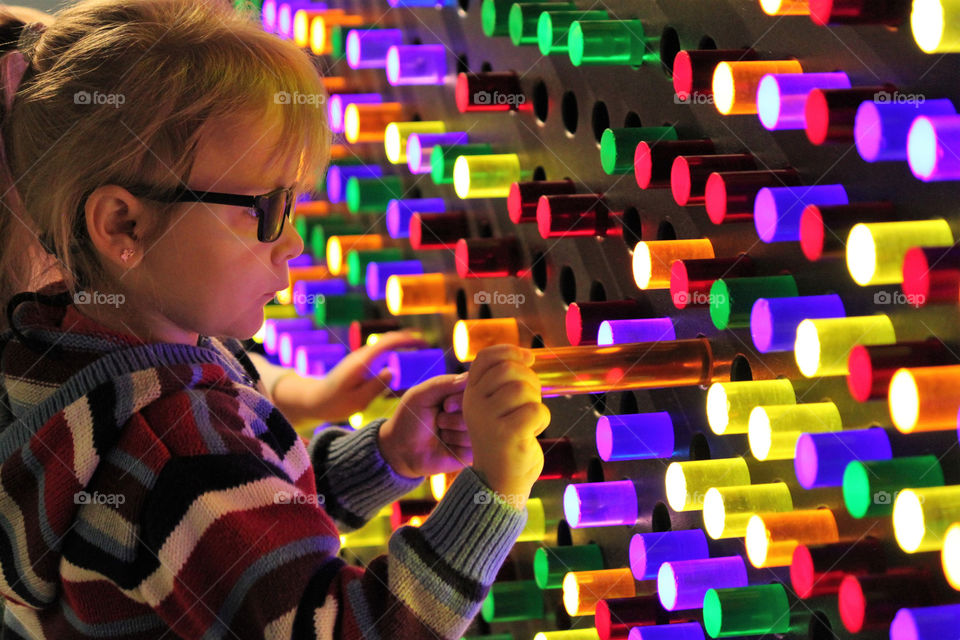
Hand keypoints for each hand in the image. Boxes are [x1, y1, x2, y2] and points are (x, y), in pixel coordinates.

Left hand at [305, 330, 427, 421]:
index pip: (387, 343)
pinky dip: (394, 349)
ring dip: (401, 342)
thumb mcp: (357, 401)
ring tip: (421, 347)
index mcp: (362, 362)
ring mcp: (360, 358)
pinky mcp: (360, 363)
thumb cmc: (334, 404)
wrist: (313, 400)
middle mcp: (361, 355)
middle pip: (387, 339)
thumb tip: (392, 370)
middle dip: (407, 338)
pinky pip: (380, 351)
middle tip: (427, 343)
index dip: (407, 340)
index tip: (423, 343)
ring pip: (384, 344)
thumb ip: (375, 386)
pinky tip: (404, 355)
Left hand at [378, 373, 471, 478]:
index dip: (458, 399)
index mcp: (459, 393)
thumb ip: (442, 383)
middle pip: (478, 411)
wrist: (401, 450)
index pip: (474, 390)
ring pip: (474, 430)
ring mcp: (473, 431)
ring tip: (440, 434)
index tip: (444, 405)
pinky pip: (473, 447)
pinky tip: (446, 447)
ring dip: (451, 433)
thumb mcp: (420, 395)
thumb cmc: (409, 419)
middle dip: (452, 418)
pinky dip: (455, 447)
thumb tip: (469, 377)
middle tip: (438, 420)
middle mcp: (470, 411)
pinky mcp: (472, 451)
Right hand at [463, 345, 549, 509]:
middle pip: (509, 369)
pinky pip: (536, 411)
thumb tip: (527, 356)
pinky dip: (541, 421)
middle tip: (531, 400)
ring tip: (528, 421)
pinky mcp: (506, 435)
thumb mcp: (496, 407)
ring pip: (523, 390)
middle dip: (530, 381)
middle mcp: (474, 404)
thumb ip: (504, 383)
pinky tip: (530, 434)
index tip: (529, 357)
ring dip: (535, 404)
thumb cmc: (505, 440)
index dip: (510, 351)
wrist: (499, 482)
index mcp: (471, 394)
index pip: (486, 357)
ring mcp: (488, 420)